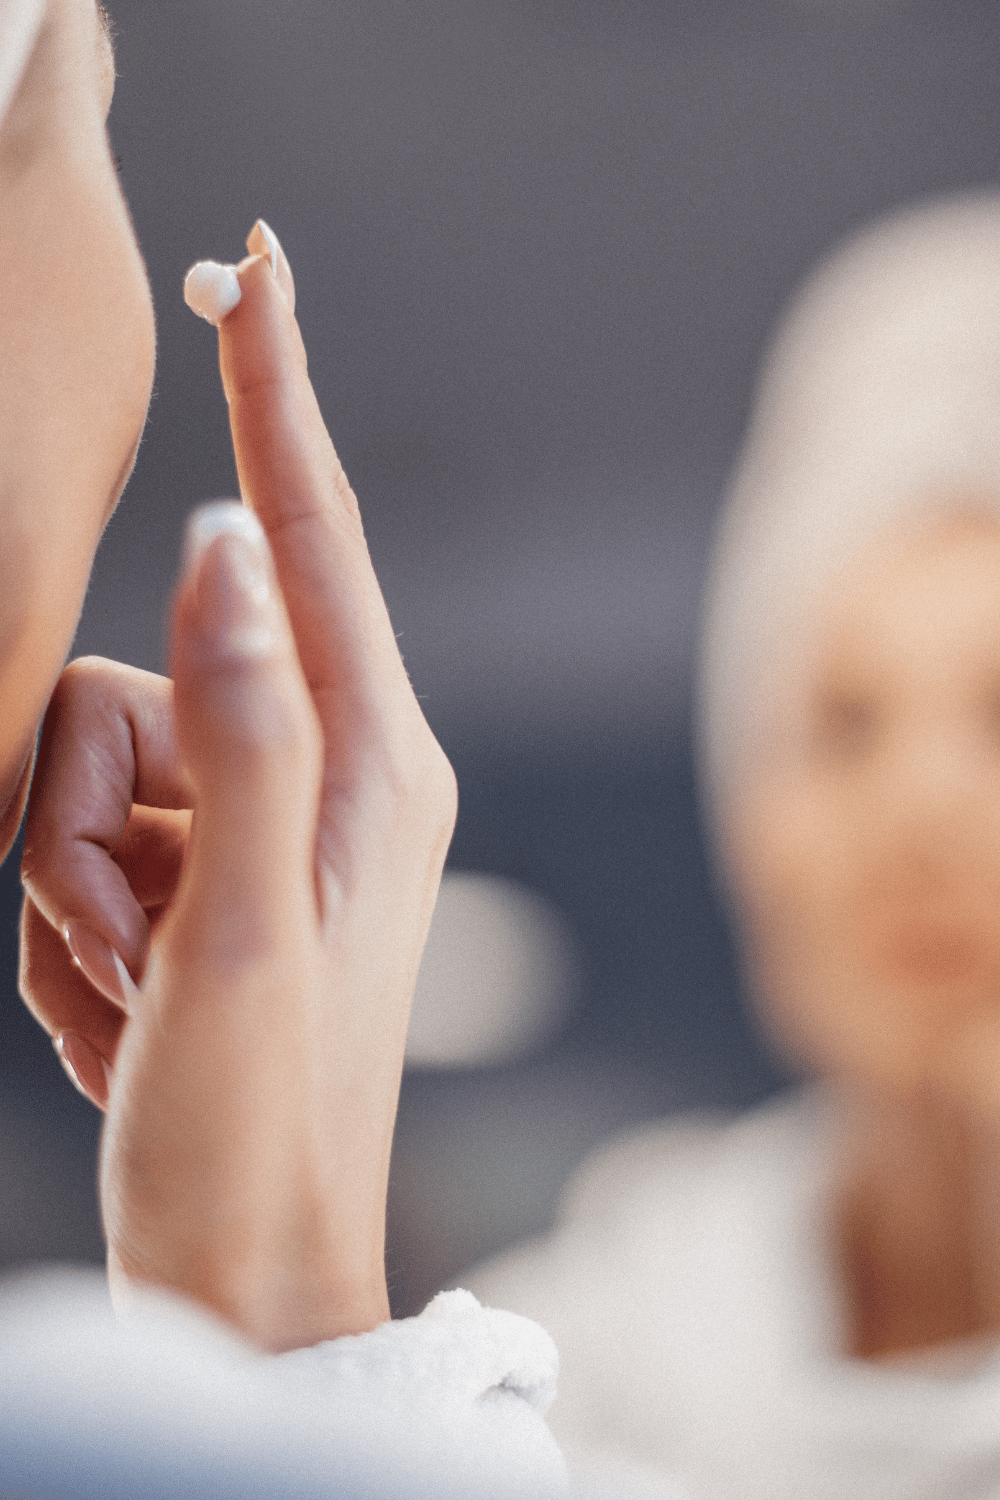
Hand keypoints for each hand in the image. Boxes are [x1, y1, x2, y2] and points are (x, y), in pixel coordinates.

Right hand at [19, 226, 456, 1351]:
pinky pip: (82, 837)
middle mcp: (323, 774)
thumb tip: (224, 542)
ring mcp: (254, 828)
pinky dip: (71, 926)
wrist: (242, 1264)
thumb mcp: (241, 933)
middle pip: (144, 678)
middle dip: (82, 811)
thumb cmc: (254, 1128)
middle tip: (124, 943)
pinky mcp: (204, 878)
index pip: (313, 537)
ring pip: (91, 762)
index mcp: (369, 762)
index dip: (273, 395)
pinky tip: (123, 1006)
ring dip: (69, 886)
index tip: (250, 268)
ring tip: (129, 990)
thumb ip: (238, 729)